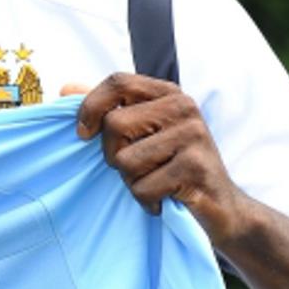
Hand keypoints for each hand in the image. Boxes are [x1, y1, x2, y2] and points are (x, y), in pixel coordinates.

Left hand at [69, 73, 253, 245]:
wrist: (222, 206)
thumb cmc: (173, 168)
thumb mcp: (142, 134)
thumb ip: (107, 109)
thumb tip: (66, 87)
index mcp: (167, 94)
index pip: (117, 82)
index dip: (90, 106)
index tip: (82, 134)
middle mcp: (183, 107)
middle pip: (115, 125)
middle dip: (113, 156)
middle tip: (136, 169)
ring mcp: (193, 135)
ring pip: (126, 160)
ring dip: (132, 181)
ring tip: (155, 182)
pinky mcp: (195, 167)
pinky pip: (143, 187)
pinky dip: (146, 200)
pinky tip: (164, 198)